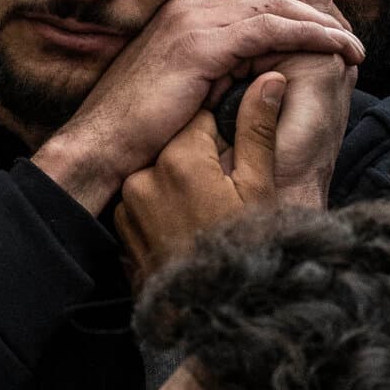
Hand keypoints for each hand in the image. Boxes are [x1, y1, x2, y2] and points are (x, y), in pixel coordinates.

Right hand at [32, 0, 362, 214]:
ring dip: (322, 24)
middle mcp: (189, 10)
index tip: (327, 34)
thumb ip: (213, 75)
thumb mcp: (181, 94)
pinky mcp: (199, 45)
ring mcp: (192, 23)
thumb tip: (252, 77)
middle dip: (318, 10)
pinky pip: (270, 28)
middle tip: (350, 38)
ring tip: (353, 47)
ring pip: (276, 3)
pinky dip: (309, 36)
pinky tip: (336, 50)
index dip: (297, 5)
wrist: (97, 147)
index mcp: (183, 17)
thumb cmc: (134, 134)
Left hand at [115, 90, 279, 280]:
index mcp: (180, 159)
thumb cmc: (243, 248)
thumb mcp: (259, 187)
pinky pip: (143, 199)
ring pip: (159, 171)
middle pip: (177, 143)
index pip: (200, 117)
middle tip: (223, 192)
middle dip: (202, 158)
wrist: (211, 311)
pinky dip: (162, 205)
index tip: (235, 159)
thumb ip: (257, 129)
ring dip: (179, 181)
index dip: (223, 133)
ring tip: (204, 213)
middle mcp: (144, 176)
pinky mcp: (120, 227)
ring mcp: (128, 204)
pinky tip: (183, 227)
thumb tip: (269, 78)